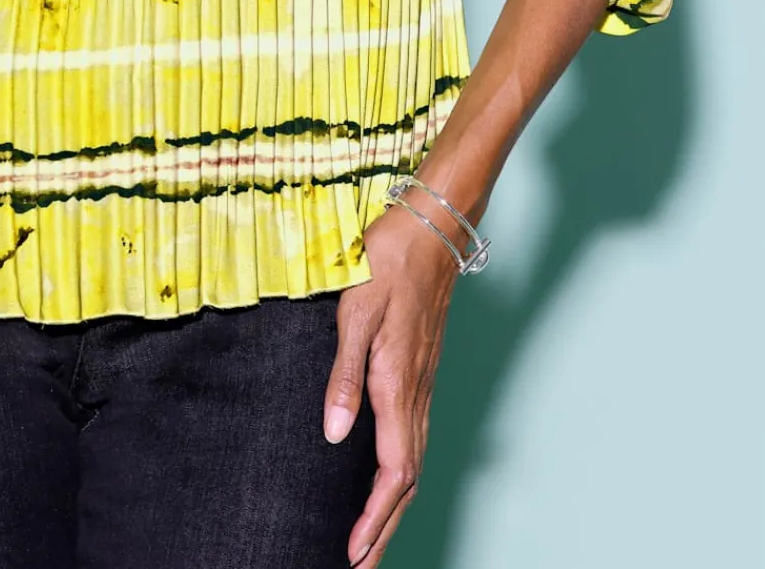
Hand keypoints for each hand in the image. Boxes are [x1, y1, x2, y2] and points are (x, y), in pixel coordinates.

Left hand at [323, 196, 460, 567]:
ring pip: (412, 463)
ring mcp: (421, 384)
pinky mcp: (419, 372)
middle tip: (360, 568)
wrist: (429, 228)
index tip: (354, 553)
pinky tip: (386, 480)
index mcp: (398, 385)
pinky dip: (399, 475)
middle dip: (385, 529)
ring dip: (392, 508)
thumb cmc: (387, 263)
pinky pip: (413, 439)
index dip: (374, 518)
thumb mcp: (355, 312)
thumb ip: (344, 374)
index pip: (391, 473)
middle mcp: (415, 394)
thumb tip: (335, 434)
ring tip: (370, 541)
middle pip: (405, 481)